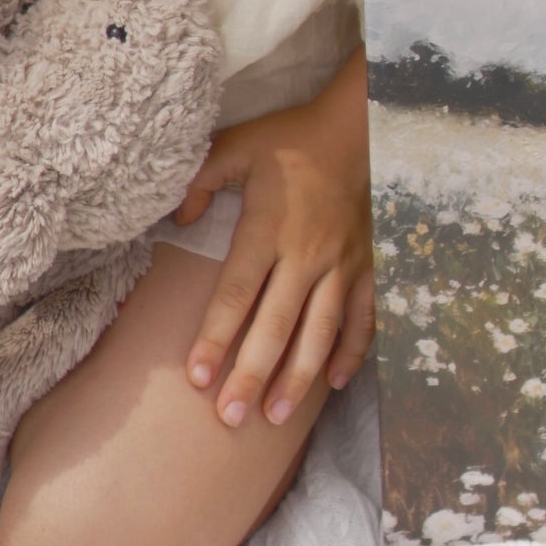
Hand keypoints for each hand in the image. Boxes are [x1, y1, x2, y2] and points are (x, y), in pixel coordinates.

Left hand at [176, 43, 373, 427]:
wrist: (356, 127)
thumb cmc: (290, 140)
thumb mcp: (238, 145)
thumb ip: (203, 177)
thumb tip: (178, 217)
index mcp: (269, 227)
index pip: (237, 292)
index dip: (216, 335)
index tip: (196, 375)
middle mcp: (306, 253)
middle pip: (276, 324)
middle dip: (251, 373)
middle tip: (229, 417)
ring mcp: (341, 263)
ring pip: (319, 331)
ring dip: (297, 377)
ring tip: (273, 415)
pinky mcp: (366, 266)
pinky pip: (362, 316)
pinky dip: (350, 352)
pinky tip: (333, 384)